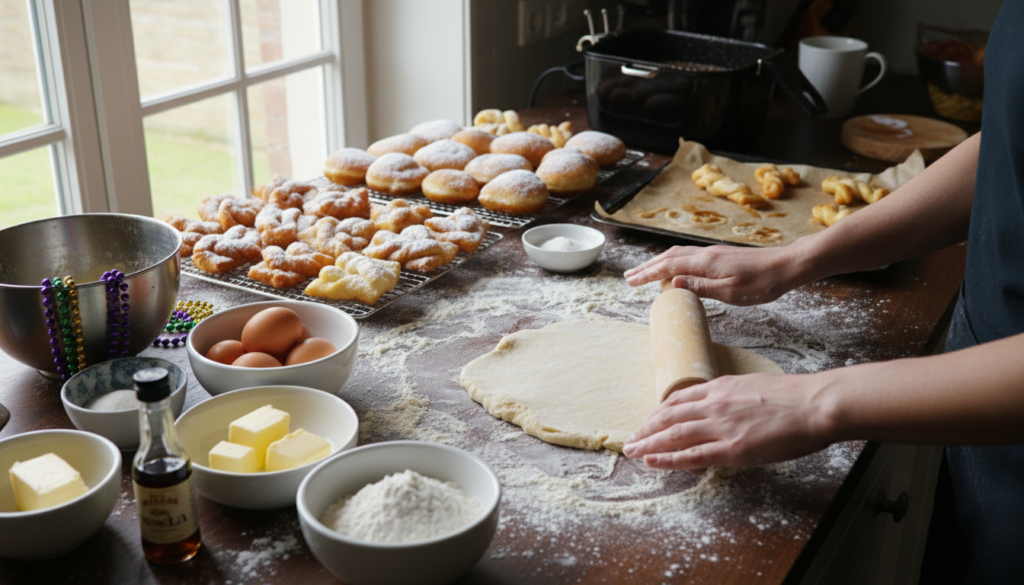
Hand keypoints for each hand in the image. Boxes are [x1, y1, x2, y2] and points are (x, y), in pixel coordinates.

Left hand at [622, 372, 832, 469]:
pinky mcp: (732, 448)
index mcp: (720, 388)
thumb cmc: (794, 397)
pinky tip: (652, 461)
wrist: (815, 404)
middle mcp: (714, 405)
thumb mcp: (753, 386)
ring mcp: (721, 426)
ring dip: (648, 443)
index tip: (648, 421)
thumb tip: (724, 407)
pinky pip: (692, 455)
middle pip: (668, 416)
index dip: (658, 412)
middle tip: (629, 439)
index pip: (678, 400)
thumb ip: (733, 397)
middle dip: (645, 429)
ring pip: (673, 435)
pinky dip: (668, 459)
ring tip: (631, 451)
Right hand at [624, 245, 803, 304]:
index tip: (631, 282)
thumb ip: (701, 287)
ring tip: (645, 272)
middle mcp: (706, 254)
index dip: (647, 274)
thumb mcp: (731, 292)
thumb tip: (673, 283)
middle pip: (668, 258)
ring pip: (677, 255)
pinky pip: (688, 256)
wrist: (787, 265)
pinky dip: (672, 261)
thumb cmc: (763, 283)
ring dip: (658, 263)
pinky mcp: (720, 256)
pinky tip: (674, 268)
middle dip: (647, 267)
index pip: (668, 267)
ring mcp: (713, 253)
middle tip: (628, 277)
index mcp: (706, 263)